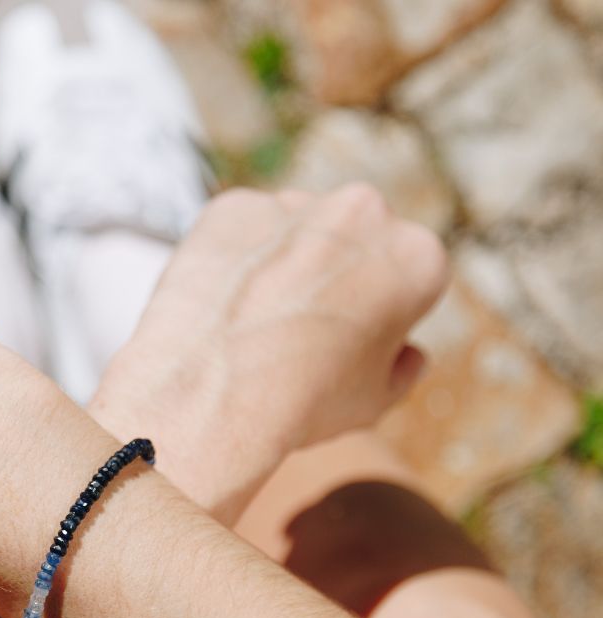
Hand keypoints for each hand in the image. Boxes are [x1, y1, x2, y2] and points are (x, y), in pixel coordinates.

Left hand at [90, 184, 449, 521]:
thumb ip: (401, 370)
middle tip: (302, 335)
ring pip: (297, 233)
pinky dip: (234, 262)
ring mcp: (294, 203)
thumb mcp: (372, 404)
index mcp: (417, 257)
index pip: (411, 280)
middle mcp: (363, 212)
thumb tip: (406, 356)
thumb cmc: (300, 405)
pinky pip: (241, 233)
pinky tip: (222, 309)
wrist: (210, 396)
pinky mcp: (232, 207)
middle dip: (338, 278)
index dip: (384, 318)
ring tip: (255, 327)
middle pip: (356, 243)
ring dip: (286, 266)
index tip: (354, 346)